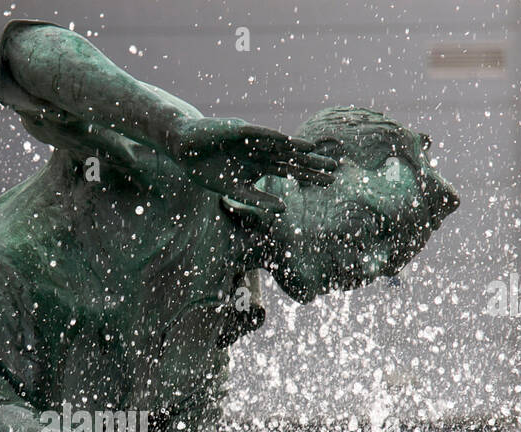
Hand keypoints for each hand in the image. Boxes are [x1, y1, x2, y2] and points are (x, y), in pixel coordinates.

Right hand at [165, 116, 336, 210]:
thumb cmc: (208, 170)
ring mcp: (253, 141)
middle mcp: (261, 152)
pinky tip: (288, 141)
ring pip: (280, 146)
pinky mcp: (239, 131)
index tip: (330, 182)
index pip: (291, 171)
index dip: (310, 176)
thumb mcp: (236, 190)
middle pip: (292, 159)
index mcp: (261, 166)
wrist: (186, 149)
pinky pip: (259, 134)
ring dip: (297, 148)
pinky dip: (273, 138)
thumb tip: (283, 210)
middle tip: (335, 168)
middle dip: (312, 163)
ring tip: (317, 152)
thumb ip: (258, 200)